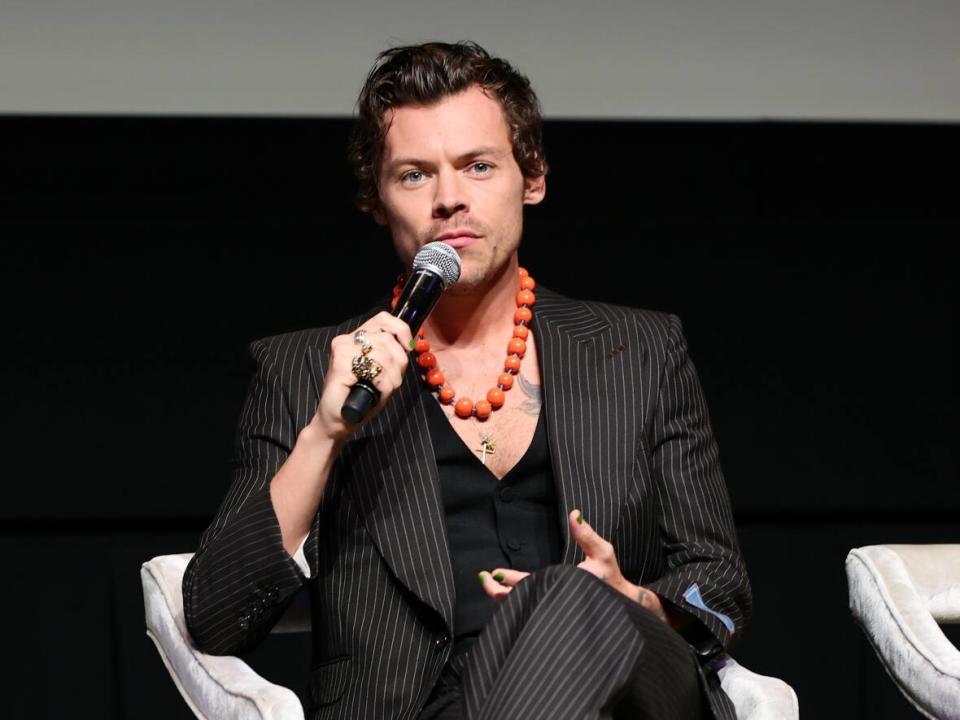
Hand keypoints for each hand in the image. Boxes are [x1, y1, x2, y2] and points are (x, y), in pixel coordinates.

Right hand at [311, 311, 412, 442]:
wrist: (336, 420)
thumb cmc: (359, 398)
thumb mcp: (380, 372)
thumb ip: (390, 355)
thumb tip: (408, 345)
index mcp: (357, 338)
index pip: (383, 319)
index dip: (401, 330)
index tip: (407, 348)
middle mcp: (347, 339)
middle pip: (388, 339)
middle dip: (399, 363)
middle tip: (391, 382)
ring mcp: (342, 350)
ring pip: (385, 354)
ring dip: (392, 377)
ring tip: (382, 389)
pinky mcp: (340, 363)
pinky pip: (376, 369)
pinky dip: (384, 384)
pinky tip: (377, 391)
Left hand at [478, 509, 668, 624]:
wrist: (624, 606)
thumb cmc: (611, 578)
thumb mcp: (603, 553)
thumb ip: (586, 535)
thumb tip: (574, 514)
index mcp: (562, 586)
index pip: (529, 585)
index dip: (510, 581)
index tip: (494, 573)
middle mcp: (553, 601)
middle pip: (519, 602)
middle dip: (498, 593)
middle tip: (483, 579)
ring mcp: (551, 609)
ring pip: (521, 609)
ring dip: (503, 600)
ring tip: (488, 585)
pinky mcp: (552, 613)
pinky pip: (529, 612)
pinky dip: (514, 604)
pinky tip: (505, 594)